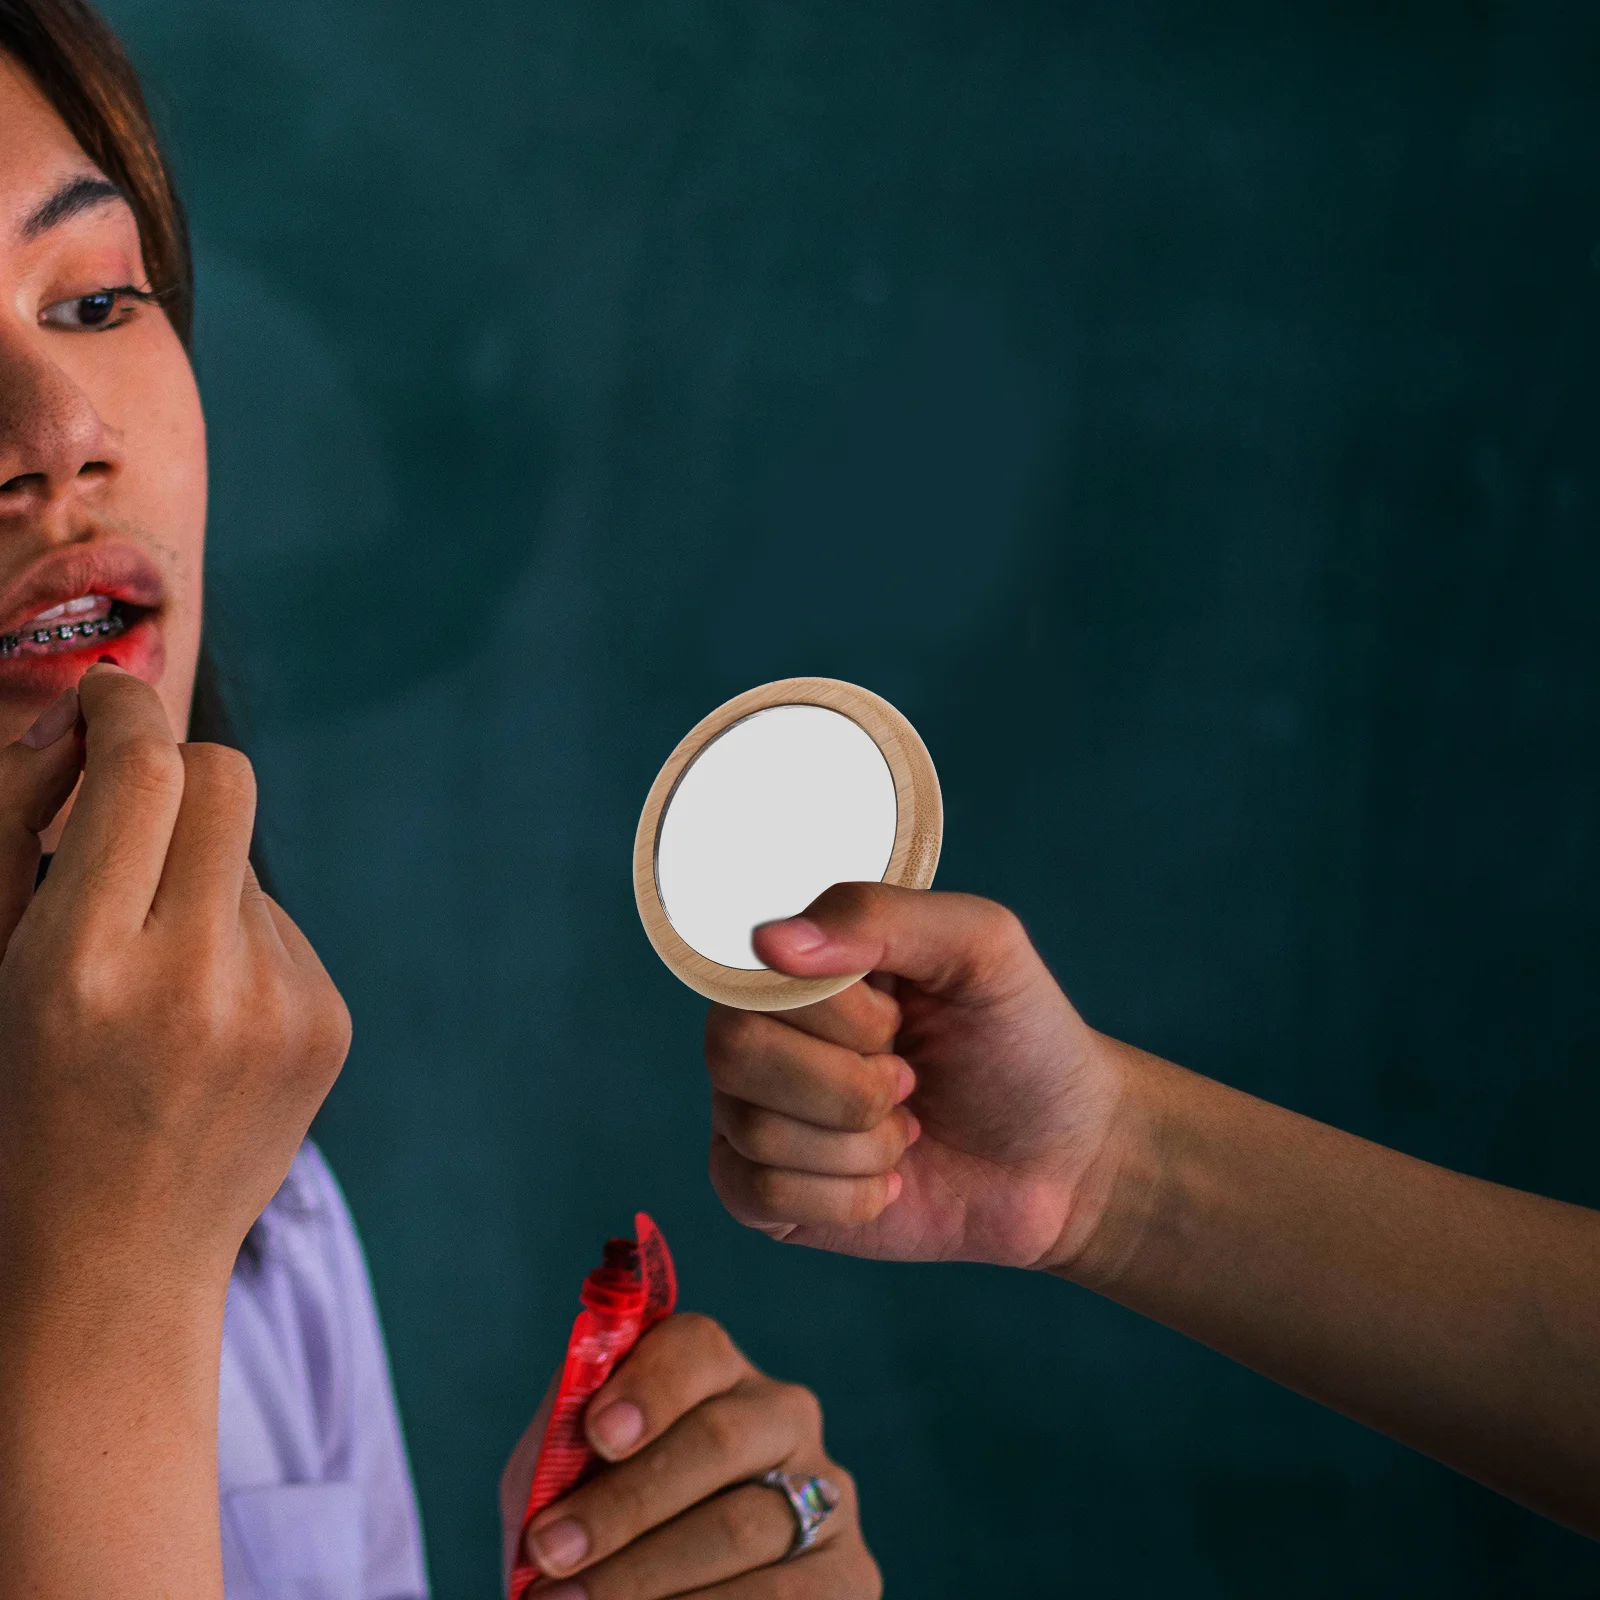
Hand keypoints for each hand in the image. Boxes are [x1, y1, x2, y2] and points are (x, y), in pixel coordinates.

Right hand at [0, 665, 350, 1307]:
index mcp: (82, 967)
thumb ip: (29, 836)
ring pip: (245, 863)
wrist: (108, 1265)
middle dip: (174, 771)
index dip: (122, 710)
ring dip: (196, 883)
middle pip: (224, 779)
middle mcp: (196, 980)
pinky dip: (236, 944)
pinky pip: (280, 928)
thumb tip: (104, 720)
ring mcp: (278, 1005)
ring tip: (151, 984)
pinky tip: (199, 1024)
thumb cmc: (17, 1108)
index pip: (141, 772)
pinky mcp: (327, 1024)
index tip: (107, 699)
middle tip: (130, 806)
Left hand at [500, 1312, 877, 1598]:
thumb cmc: (599, 1534)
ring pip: (744, 1525)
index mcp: (718, 1373)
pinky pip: (783, 1599)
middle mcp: (784, 1417)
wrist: (647, 1599)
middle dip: (626, 1503)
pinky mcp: (852, 1575)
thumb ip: (562, 1448)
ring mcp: (827, 1494)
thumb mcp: (567, 1481)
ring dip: (647, 1575)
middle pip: (718, 1438)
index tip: (595, 1434)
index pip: (696, 1348)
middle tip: (552, 1554)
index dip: (649, 1386)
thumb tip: (568, 1437)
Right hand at [705, 883, 1128, 1269]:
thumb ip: (878, 917)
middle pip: (732, 1051)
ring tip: (908, 1130)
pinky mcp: (762, 1194)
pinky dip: (847, 1197)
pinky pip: (755, 1195)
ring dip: (862, 1145)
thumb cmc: (1020, 1039)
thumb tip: (770, 941)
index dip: (843, 1016)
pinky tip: (889, 1181)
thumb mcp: (979, 946)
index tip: (902, 1019)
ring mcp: (753, 1112)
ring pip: (754, 1131)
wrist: (1066, 1157)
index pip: (758, 977)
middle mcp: (762, 1031)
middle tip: (908, 1081)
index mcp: (800, 964)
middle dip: (849, 1085)